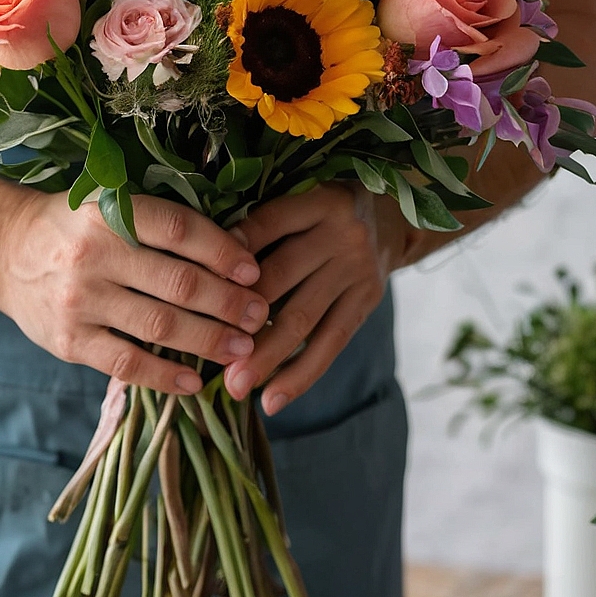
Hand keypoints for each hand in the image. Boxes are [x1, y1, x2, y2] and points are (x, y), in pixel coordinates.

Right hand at [0, 191, 269, 394]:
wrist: (1, 251)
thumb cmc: (73, 227)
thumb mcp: (109, 206)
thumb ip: (161, 226)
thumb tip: (237, 250)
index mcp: (108, 213)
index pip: (179, 230)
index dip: (222, 252)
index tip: (254, 271)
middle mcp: (93, 255)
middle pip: (178, 283)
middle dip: (228, 303)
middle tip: (259, 316)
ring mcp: (79, 302)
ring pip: (159, 326)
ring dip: (208, 341)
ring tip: (242, 350)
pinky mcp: (68, 342)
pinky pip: (126, 363)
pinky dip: (165, 376)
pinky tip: (195, 382)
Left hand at [224, 185, 409, 414]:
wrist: (397, 217)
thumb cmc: (326, 210)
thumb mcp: (304, 195)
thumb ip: (265, 222)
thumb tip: (205, 266)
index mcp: (319, 201)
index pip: (269, 224)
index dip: (233, 250)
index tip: (198, 279)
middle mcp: (342, 234)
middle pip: (282, 276)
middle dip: (240, 315)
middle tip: (204, 348)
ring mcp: (358, 271)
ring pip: (304, 318)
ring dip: (265, 356)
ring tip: (233, 386)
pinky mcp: (366, 302)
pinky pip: (331, 344)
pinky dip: (300, 375)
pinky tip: (271, 401)